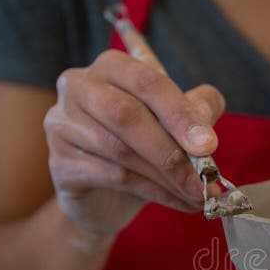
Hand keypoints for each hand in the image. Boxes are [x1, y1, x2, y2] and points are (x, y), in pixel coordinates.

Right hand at [45, 50, 224, 248]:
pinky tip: (181, 203)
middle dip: (172, 150)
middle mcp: (78, 87)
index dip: (180, 113)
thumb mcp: (175, 127)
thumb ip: (197, 112)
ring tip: (199, 194)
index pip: (146, 81)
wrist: (106, 199)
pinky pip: (113, 177)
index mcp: (111, 67)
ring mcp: (61, 124)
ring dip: (167, 176)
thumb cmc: (144, 150)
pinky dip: (155, 192)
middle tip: (205, 177)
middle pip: (127, 114)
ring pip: (120, 150)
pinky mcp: (59, 163)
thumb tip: (210, 112)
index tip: (209, 144)